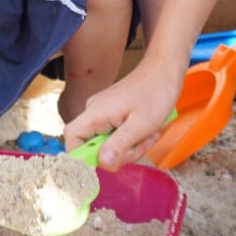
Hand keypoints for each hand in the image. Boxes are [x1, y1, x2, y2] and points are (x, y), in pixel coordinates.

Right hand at [62, 61, 180, 169]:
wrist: (164, 72)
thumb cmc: (155, 94)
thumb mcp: (140, 125)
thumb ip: (119, 145)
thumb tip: (102, 163)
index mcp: (95, 113)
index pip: (71, 137)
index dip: (81, 156)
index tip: (106, 163)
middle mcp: (94, 112)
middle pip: (93, 146)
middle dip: (119, 154)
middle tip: (140, 145)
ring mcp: (103, 113)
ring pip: (107, 144)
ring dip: (129, 147)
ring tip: (148, 135)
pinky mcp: (112, 114)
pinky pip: (115, 136)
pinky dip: (131, 140)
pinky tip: (146, 132)